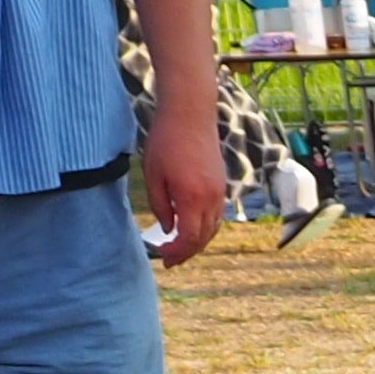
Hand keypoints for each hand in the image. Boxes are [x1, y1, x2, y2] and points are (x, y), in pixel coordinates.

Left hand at [140, 104, 224, 265]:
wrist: (190, 114)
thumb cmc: (166, 140)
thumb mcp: (153, 174)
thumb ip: (160, 205)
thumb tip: (168, 228)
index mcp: (191, 198)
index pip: (188, 239)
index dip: (176, 253)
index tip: (162, 258)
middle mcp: (210, 200)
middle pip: (203, 239)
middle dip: (186, 252)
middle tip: (170, 259)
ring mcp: (219, 193)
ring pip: (212, 229)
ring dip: (197, 242)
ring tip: (180, 246)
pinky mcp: (221, 185)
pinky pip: (216, 216)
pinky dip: (204, 227)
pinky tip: (191, 226)